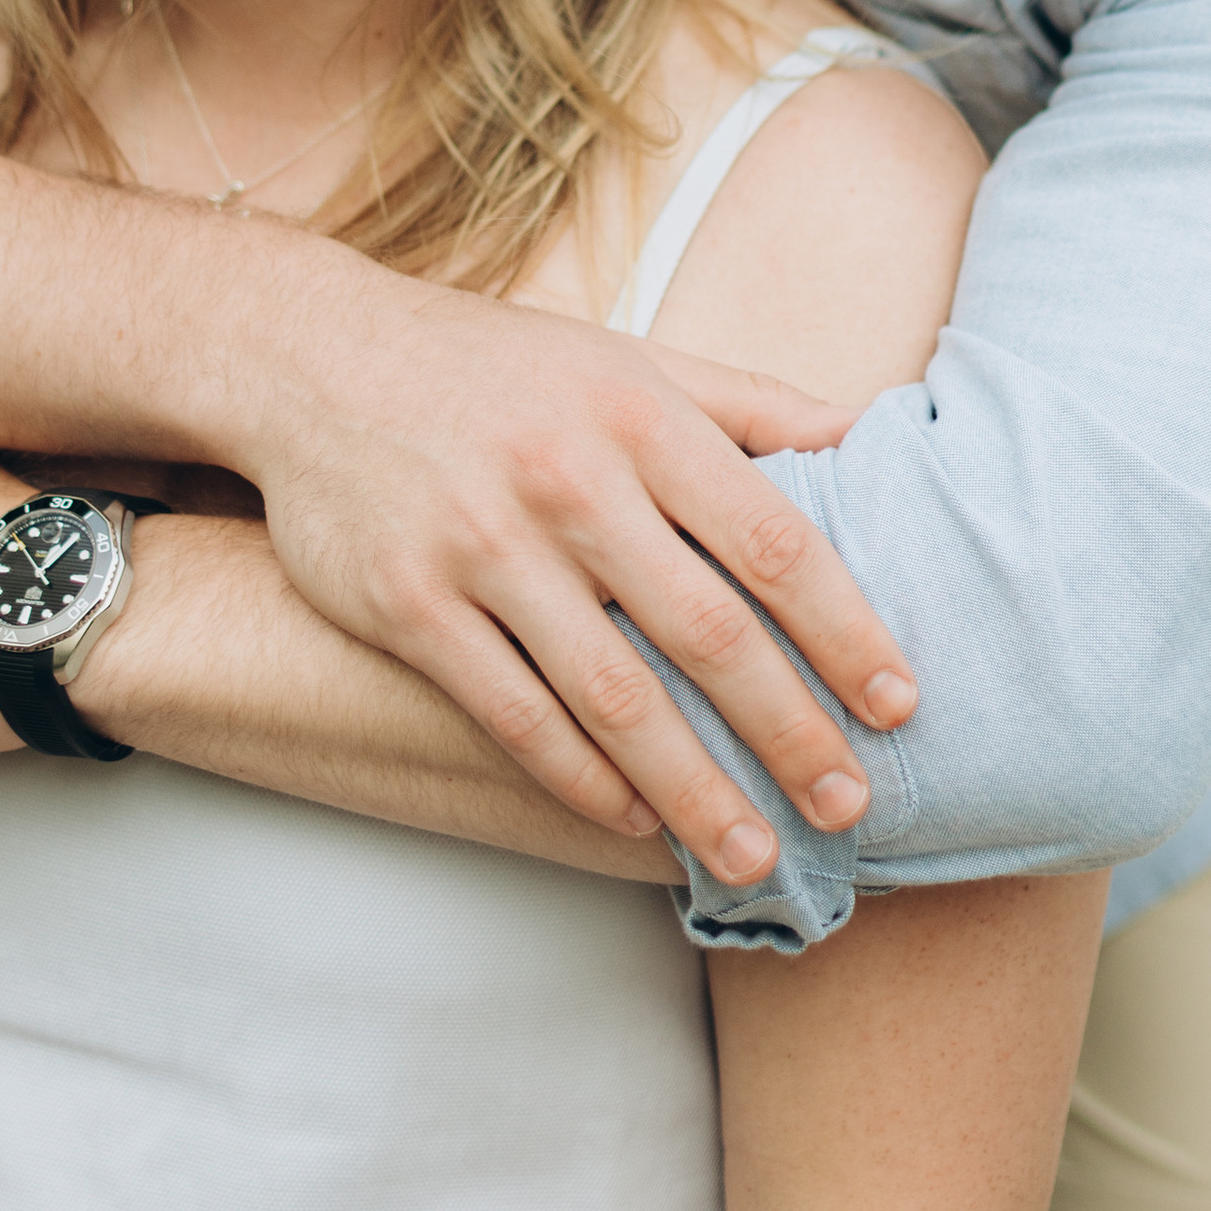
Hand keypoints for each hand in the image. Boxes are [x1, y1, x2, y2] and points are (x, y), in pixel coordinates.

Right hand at [235, 278, 916, 878]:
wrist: (311, 357)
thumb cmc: (491, 366)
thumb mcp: (623, 357)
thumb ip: (748, 402)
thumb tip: (873, 431)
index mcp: (638, 415)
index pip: (772, 540)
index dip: (846, 630)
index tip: (900, 704)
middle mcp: (570, 481)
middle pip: (707, 632)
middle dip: (790, 731)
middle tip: (849, 806)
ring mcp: (485, 546)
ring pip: (613, 695)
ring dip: (695, 787)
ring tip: (754, 853)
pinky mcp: (411, 604)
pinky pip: (516, 714)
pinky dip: (582, 777)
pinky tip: (635, 817)